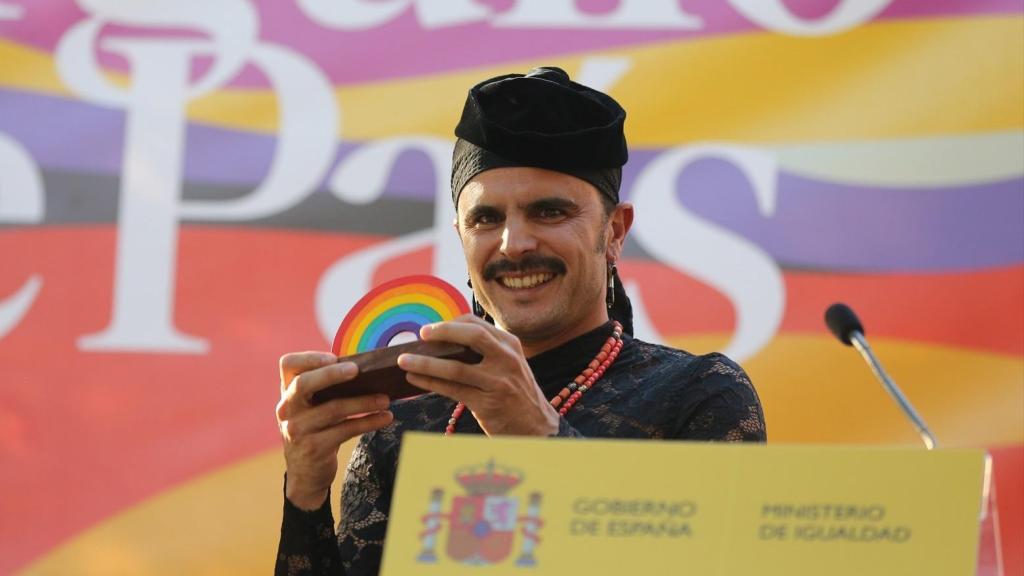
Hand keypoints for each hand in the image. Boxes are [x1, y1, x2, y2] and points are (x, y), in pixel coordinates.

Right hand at [276, 352, 393, 509]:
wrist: (305, 473)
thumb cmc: (316, 428)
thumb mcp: (312, 407)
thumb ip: (325, 388)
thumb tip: (367, 368)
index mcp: (287, 392)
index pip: (288, 365)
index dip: (309, 358)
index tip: (334, 357)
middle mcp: (287, 409)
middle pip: (304, 384)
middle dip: (331, 374)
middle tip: (358, 369)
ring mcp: (298, 430)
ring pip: (333, 409)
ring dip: (363, 402)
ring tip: (386, 399)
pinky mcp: (314, 448)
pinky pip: (346, 430)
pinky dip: (368, 422)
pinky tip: (385, 417)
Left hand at [397, 315, 558, 435]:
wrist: (537, 427)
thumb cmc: (516, 394)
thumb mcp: (509, 365)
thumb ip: (487, 351)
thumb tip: (444, 341)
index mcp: (510, 345)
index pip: (477, 324)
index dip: (451, 324)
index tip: (432, 329)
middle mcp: (507, 360)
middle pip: (471, 336)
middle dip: (442, 332)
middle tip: (420, 335)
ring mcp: (498, 382)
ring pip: (455, 367)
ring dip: (425, 363)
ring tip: (403, 361)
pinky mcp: (488, 404)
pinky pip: (452, 390)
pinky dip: (430, 383)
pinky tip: (414, 380)